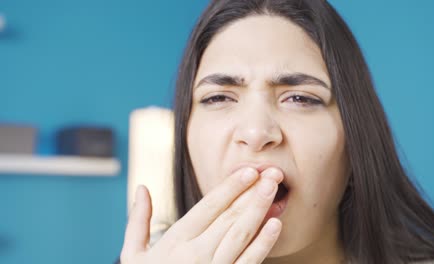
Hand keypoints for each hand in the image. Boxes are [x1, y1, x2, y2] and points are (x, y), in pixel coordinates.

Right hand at [120, 167, 283, 263]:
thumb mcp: (133, 255)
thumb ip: (138, 221)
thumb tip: (141, 189)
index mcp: (175, 241)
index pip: (209, 206)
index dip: (231, 187)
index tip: (249, 171)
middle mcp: (196, 254)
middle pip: (229, 217)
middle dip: (252, 193)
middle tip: (273, 173)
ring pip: (240, 235)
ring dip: (259, 210)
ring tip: (273, 190)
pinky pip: (248, 262)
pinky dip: (263, 244)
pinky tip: (275, 225)